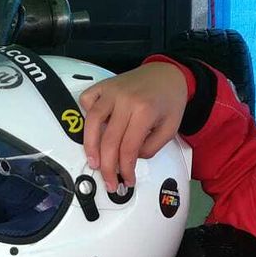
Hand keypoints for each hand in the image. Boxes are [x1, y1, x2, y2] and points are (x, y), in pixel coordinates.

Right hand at [78, 62, 189, 191]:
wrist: (168, 74)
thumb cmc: (169, 100)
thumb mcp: (170, 129)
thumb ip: (151, 148)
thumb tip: (131, 159)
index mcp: (145, 111)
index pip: (128, 148)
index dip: (126, 169)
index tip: (127, 180)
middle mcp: (125, 100)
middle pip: (109, 140)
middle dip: (107, 167)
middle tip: (109, 182)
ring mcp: (112, 91)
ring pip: (92, 122)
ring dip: (90, 146)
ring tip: (94, 162)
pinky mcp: (104, 85)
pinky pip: (87, 100)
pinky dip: (85, 115)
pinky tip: (92, 129)